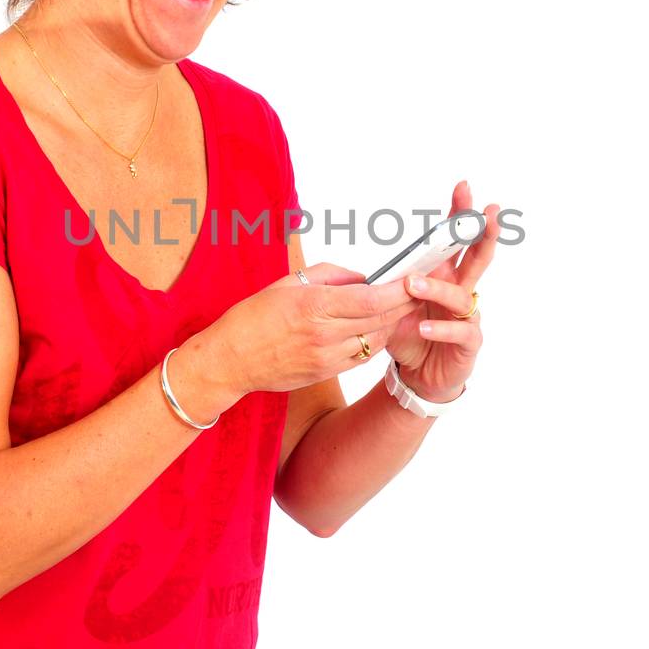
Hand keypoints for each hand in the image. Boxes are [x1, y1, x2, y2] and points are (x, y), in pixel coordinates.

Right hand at [203, 262, 421, 394]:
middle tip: (418, 289)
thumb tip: (362, 276)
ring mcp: (327, 357)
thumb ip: (330, 275)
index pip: (371, 297)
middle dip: (404, 303)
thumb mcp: (287, 283)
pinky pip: (362, 357)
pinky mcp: (326, 373)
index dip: (398, 289)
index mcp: (314, 305)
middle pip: (380, 318)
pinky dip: (375, 341)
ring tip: (399, 307)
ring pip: (376, 340)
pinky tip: (376, 328)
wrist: (231, 360)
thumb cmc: (253, 316)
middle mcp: (324, 334)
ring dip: (391, 323)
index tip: (413, 278)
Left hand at [384, 180, 499, 403]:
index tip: (462, 187)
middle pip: (478, 257)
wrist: (421, 375)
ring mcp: (468, 316)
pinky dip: (441, 329)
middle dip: (484, 233)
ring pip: (462, 295)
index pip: (454, 240)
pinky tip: (425, 328)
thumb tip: (364, 271)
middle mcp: (461, 290)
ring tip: (414, 285)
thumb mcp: (394, 306)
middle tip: (488, 213)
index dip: (459, 214)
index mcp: (444, 275)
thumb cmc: (410, 334)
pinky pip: (460, 332)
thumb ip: (388, 286)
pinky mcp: (469, 342)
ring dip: (438, 287)